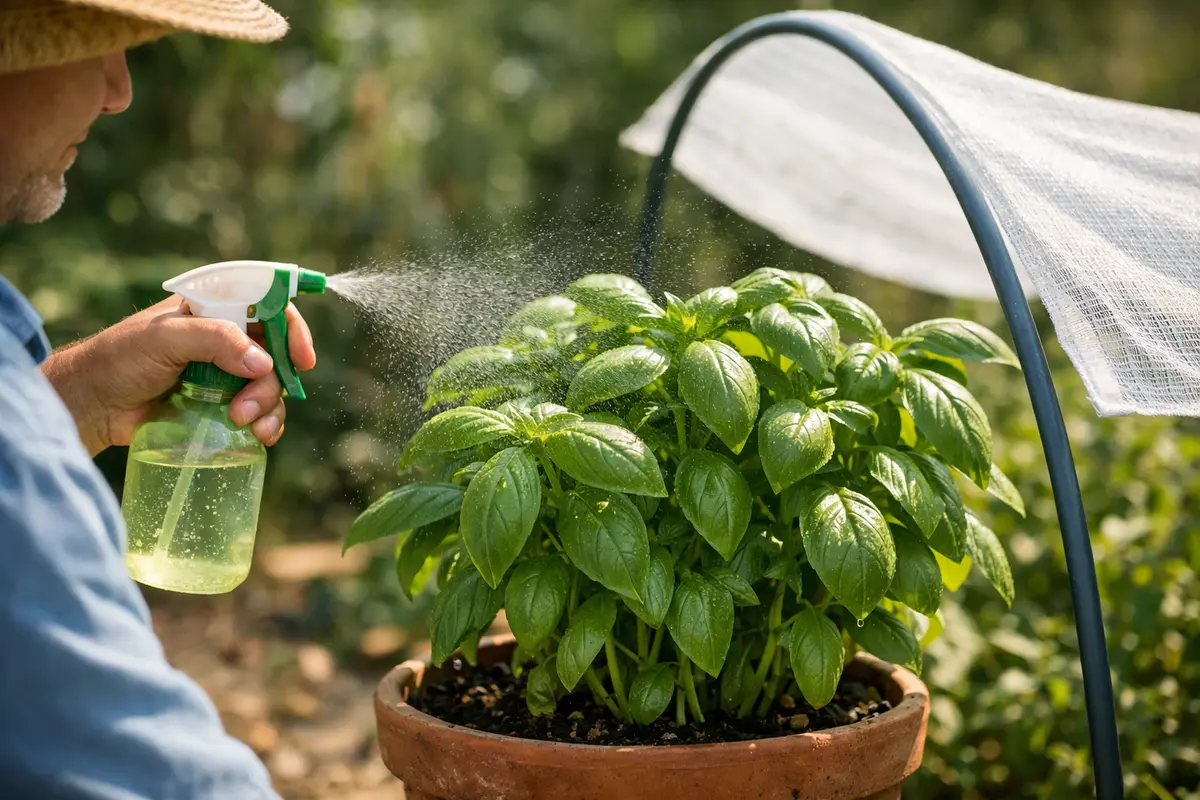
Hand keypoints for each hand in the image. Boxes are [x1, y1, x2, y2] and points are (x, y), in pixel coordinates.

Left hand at [41, 295, 316, 456]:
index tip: (302, 358)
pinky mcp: (223, 404)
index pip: (270, 305)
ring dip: (269, 407)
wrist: (95, 405)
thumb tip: (262, 363)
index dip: (292, 328)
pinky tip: (257, 436)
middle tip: (247, 407)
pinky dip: (267, 424)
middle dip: (271, 383)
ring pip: (272, 385)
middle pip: (277, 353)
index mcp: (216, 308)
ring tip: (244, 424)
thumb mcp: (166, 338)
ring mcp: (227, 373)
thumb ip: (215, 340)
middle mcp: (227, 338)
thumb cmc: (121, 360)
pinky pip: (261, 412)